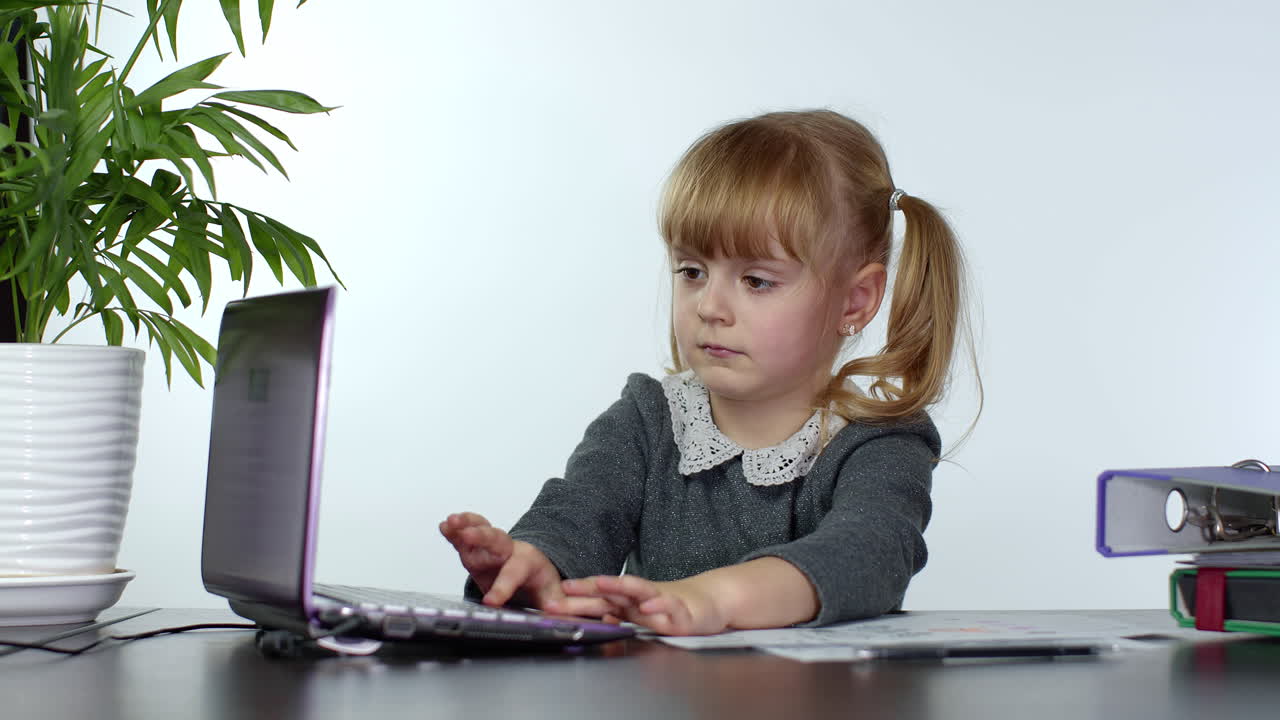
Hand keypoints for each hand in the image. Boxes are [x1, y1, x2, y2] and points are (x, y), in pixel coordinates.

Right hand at [438, 512, 611, 616]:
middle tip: (468, 535)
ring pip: (479, 532)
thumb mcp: (553, 594)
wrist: (533, 565)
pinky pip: (466, 536)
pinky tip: (445, 526)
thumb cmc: (540, 579)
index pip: (514, 573)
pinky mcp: (477, 548)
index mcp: (528, 562)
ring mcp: (491, 547)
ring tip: (451, 522)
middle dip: (481, 536)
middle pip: (496, 540)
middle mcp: (508, 550)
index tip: (491, 602)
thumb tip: (556, 615)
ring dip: (464, 526)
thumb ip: (554, 604)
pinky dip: (455, 531)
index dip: (503, 588)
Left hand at [559, 574, 729, 635]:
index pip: (601, 596)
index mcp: (632, 601)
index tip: (553, 597)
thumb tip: (597, 617)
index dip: (578, 596)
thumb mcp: (643, 614)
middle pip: (613, 590)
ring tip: (601, 583)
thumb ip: (621, 615)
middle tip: (566, 588)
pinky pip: (669, 607)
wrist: (712, 602)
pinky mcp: (682, 613)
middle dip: (589, 589)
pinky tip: (647, 606)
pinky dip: (658, 605)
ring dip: (619, 586)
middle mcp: (643, 598)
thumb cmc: (674, 607)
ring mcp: (662, 602)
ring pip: (638, 592)